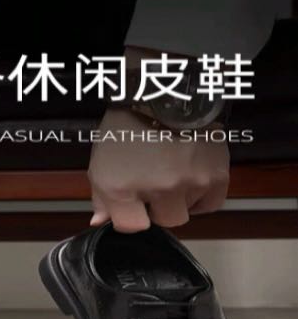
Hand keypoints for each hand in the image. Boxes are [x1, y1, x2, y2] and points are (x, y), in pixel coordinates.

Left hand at [87, 107, 229, 232]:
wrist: (164, 90)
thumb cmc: (126, 128)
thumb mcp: (101, 163)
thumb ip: (101, 198)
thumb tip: (100, 223)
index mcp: (123, 189)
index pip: (132, 227)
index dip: (132, 218)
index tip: (134, 204)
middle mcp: (160, 189)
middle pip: (166, 221)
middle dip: (160, 208)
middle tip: (156, 184)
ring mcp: (191, 182)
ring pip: (188, 210)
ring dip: (181, 197)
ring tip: (174, 169)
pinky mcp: (217, 174)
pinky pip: (211, 202)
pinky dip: (202, 195)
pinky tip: (192, 178)